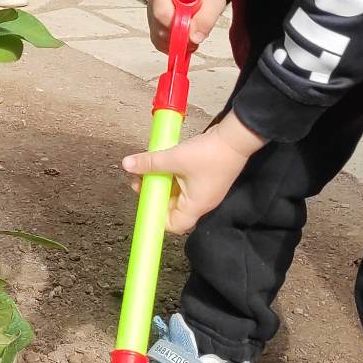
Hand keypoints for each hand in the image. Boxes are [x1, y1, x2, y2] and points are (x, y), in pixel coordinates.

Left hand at [122, 112, 265, 233]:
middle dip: (154, 194)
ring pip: (176, 192)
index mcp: (195, 206)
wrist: (236, 137)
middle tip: (140, 179)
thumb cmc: (209, 153)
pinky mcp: (204, 179)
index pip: (173, 225)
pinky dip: (171, 175)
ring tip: (147, 168)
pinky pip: (183, 182)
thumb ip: (150, 163)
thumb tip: (126, 164)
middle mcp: (200, 202)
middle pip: (172, 208)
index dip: (156, 216)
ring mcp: (203, 190)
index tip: (144, 201)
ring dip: (161, 182)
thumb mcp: (175, 158)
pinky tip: (162, 162)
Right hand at [147, 0, 226, 53]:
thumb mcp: (214, 2)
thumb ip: (205, 20)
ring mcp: (152, 12)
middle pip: (158, 28)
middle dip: (179, 38)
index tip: (191, 35)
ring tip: (193, 35)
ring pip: (158, 37)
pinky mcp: (154, 24)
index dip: (176, 28)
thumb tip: (194, 38)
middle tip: (196, 35)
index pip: (162, 13)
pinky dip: (173, 45)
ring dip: (177, 43)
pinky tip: (185, 38)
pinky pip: (159, 41)